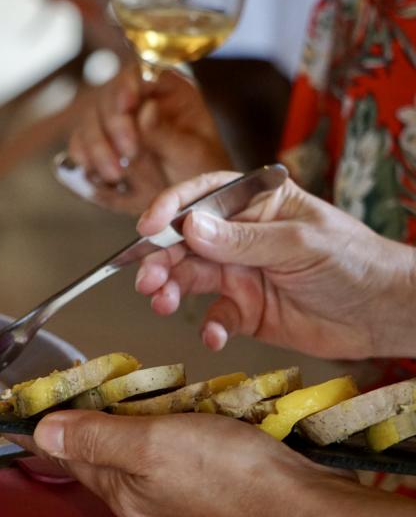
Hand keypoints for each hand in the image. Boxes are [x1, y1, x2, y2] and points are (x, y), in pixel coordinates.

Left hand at [10, 411, 413, 516]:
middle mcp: (138, 494)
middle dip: (85, 415)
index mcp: (121, 486)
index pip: (67, 450)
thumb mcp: (154, 448)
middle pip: (97, 447)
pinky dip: (160, 423)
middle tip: (76, 385)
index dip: (44, 424)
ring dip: (124, 415)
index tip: (24, 405)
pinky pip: (164, 446)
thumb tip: (44, 430)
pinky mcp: (198, 478)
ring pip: (131, 445)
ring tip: (119, 391)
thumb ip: (99, 436)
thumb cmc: (231, 479)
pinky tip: (170, 408)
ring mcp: (168, 489)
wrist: (297, 506)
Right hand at [68, 66, 229, 213]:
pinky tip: (99, 175)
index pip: (138, 74)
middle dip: (113, 126)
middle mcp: (136, 100)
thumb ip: (167, 134)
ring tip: (115, 174)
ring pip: (89, 122)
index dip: (127, 86)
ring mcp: (114, 122)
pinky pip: (79, 145)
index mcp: (166, 90)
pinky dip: (84, 159)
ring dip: (97, 148)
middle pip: (106, 98)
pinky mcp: (99, 145)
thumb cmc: (200, 171)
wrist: (190, 199)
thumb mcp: (193, 153)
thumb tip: (145, 110)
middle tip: (129, 153)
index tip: (127, 106)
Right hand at [135, 172, 415, 359]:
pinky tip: (215, 334)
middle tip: (147, 277)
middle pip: (186, 241)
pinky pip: (215, 316)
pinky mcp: (243, 310)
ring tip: (161, 301)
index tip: (148, 227)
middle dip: (162, 257)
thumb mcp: (298, 243)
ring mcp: (238, 273)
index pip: (203, 196)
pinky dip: (210, 327)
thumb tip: (191, 227)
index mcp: (253, 204)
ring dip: (171, 288)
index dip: (171, 207)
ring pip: (191, 277)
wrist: (383, 315)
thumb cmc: (353, 261)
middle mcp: (238, 236)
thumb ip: (243, 239)